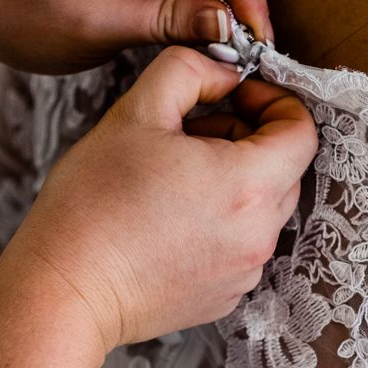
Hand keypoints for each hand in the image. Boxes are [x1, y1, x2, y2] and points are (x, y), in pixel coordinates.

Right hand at [0, 47, 315, 357]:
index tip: (231, 96)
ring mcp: (246, 271)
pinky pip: (241, 243)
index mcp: (250, 184)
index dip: (272, 100)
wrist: (65, 290)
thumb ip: (189, 71)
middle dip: (248, 137)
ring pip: (262, 207)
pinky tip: (168, 218)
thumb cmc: (93, 202)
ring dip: (233, 179)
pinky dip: (220, 221)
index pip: (302, 130)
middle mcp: (260, 234)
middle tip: (191, 131)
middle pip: (285, 168)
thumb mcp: (137, 111)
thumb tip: (225, 73)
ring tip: (173, 175)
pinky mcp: (226, 296)